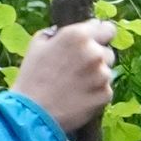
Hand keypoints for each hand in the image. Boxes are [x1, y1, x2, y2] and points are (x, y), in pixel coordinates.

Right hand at [12, 18, 117, 133]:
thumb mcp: (38, 44)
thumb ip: (57, 33)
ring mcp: (103, 75)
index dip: (99, 35)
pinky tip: (79, 96)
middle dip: (97, 57)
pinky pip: (105, 89)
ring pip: (107, 71)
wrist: (33, 113)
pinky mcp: (106, 94)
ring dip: (96, 75)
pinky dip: (96, 92)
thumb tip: (66, 31)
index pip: (106, 28)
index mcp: (78, 36)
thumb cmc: (32, 77)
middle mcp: (95, 52)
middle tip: (78, 68)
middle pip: (107, 51)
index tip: (94, 42)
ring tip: (75, 85)